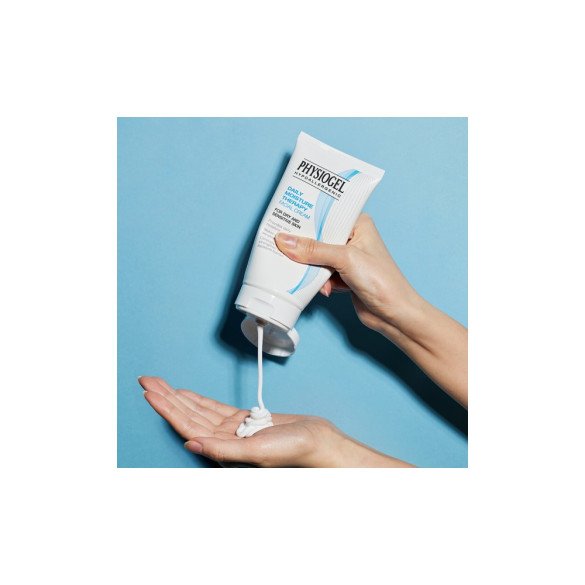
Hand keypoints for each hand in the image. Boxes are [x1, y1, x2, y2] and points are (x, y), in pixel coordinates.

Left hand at [138, 376, 412, 466]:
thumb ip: (222, 449)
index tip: (151, 394)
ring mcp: (234, 430)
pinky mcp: (244, 421)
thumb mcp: (256, 450)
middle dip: (167, 398)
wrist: (318, 441)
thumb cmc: (293, 451)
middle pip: (189, 416)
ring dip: (179, 397)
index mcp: (224, 450)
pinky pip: (215, 408)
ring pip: (199, 410)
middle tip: (147, 380)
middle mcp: (225, 441)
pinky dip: (199, 400)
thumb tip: (190, 444)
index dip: (168, 410)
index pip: (188, 427)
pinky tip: (186, 394)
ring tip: (160, 384)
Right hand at [275, 213, 467, 406]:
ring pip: (317, 258)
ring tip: (317, 278)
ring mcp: (347, 259)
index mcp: (358, 224)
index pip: (326, 214)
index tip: (285, 220)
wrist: (394, 315)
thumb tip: (285, 241)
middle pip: (318, 237)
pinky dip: (320, 283)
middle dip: (306, 248)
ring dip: (314, 271)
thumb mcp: (345, 259)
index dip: (306, 218)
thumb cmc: (382, 281)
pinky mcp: (343, 276)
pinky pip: (321, 274)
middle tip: (286, 249)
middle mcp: (352, 238)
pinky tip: (327, 290)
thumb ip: (314, 250)